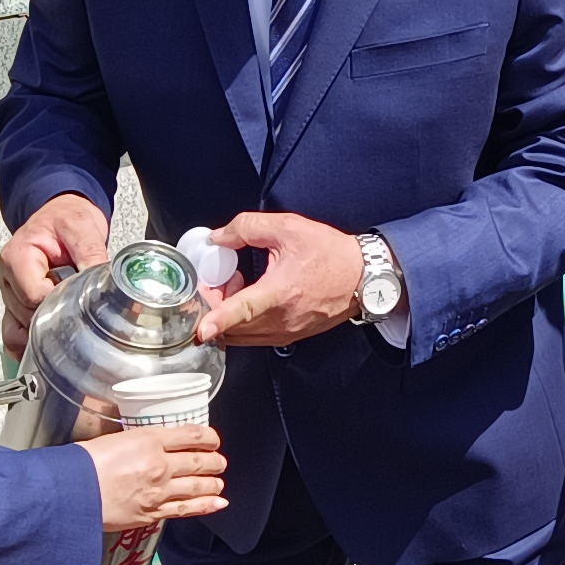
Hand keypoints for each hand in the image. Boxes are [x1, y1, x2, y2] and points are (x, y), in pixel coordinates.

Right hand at [0, 193, 109, 354]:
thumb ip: (91, 255)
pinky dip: (29, 341)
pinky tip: (47, 343)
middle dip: (53, 316)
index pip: (32, 295)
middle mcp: (8, 276)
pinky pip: (14, 332)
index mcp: (18, 256)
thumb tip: (107, 281)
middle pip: (26, 314)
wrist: (61, 212)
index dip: (58, 303)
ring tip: (66, 314)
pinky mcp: (17, 303)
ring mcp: (10, 292)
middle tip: (78, 307)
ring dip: (44, 328)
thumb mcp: (82, 228)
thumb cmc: (65, 218)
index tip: (79, 301)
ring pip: (20, 327)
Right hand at [81, 424, 226, 528]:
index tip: (212, 440)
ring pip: (198, 486)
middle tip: (219, 461)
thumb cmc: (82, 465)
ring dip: (213, 483)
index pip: (191, 435)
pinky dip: (206, 506)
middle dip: (214, 461)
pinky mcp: (152, 513)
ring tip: (219, 482)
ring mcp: (159, 491)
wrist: (70, 494)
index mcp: (149, 440)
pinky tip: (217, 503)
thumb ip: (137, 442)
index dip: (208, 438)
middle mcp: (160, 465)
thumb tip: (149, 444)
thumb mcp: (114, 439)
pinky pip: (187, 509)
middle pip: (200, 462)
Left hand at [196, 210, 367, 347]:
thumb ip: (248, 227)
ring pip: (240, 335)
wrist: (363, 277)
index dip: (218, 318)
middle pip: (232, 325)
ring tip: (236, 284)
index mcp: (281, 292)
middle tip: (215, 279)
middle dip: (213, 305)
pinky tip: (252, 296)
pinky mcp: (288, 337)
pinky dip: (242, 321)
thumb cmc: (331, 254)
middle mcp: (282, 319)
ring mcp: (285, 332)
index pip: (243, 309)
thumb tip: (219, 238)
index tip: (201, 329)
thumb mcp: (289, 227)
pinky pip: (253, 336)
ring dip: (227, 314)